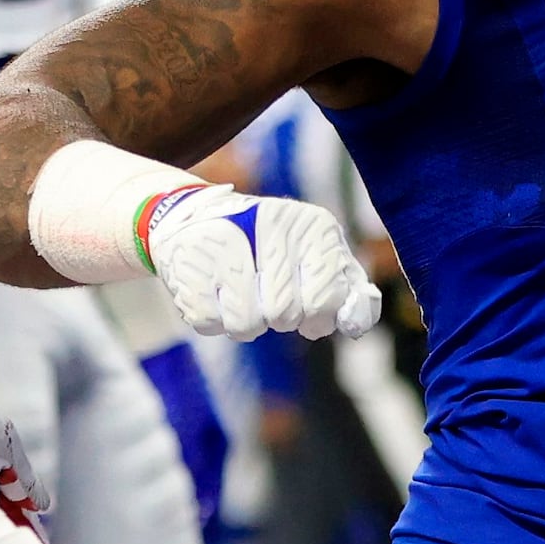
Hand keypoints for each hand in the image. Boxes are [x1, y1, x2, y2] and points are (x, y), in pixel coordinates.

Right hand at [142, 187, 383, 342]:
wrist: (201, 218)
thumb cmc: (275, 250)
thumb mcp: (320, 258)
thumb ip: (349, 292)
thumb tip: (356, 325)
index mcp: (313, 227)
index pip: (325, 301)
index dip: (318, 319)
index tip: (308, 307)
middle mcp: (270, 225)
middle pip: (283, 315)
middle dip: (280, 319)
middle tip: (269, 296)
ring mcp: (224, 243)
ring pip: (246, 325)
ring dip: (246, 323)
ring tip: (242, 294)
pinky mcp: (187, 263)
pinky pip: (209, 323)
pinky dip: (214, 319)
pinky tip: (215, 290)